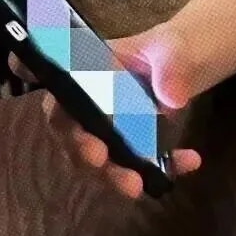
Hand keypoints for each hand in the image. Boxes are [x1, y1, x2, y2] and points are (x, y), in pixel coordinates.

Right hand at [9, 24, 201, 198]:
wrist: (188, 64)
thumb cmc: (167, 50)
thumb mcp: (175, 50)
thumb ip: (173, 69)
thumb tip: (172, 101)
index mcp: (90, 70)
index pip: (58, 81)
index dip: (46, 94)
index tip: (55, 109)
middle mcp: (89, 103)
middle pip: (71, 131)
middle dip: (80, 151)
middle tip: (97, 159)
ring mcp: (106, 129)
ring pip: (96, 159)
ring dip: (113, 175)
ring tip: (136, 185)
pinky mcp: (131, 147)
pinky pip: (138, 165)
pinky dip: (163, 167)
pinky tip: (189, 161)